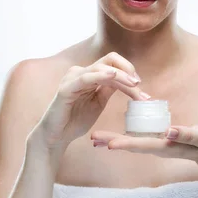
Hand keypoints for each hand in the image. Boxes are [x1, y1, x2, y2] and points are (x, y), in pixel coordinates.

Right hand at [30, 52, 150, 148]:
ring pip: (102, 68)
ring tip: (134, 85)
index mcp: (89, 75)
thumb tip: (127, 80)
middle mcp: (81, 72)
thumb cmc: (75, 120)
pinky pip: (86, 77)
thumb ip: (108, 89)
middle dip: (128, 70)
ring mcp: (73, 78)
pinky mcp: (66, 88)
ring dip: (121, 76)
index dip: (129, 70)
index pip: (113, 64)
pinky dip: (101, 74)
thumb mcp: (98, 102)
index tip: (140, 86)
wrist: (57, 136)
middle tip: (140, 85)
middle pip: (110, 61)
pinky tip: (113, 76)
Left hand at [91, 124, 197, 168]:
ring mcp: (157, 143)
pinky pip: (137, 138)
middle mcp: (159, 146)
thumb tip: (168, 131)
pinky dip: (123, 136)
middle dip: (113, 141)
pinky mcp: (158, 139)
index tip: (110, 144)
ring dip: (114, 140)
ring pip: (132, 142)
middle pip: (132, 145)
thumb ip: (188, 135)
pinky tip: (112, 136)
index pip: (144, 145)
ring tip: (95, 138)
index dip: (127, 144)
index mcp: (168, 146)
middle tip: (93, 139)